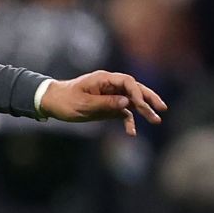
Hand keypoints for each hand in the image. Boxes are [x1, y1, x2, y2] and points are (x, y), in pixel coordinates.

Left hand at [40, 70, 166, 135]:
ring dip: (143, 111)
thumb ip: (106, 102)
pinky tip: (132, 133)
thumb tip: (127, 102)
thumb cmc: (65, 101)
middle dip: (149, 99)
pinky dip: (128, 121)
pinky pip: (123, 112)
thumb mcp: (84, 104)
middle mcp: (110, 85)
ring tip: (156, 120)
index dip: (137, 92)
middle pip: (134, 89)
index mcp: (104, 79)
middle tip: (162, 108)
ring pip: (132, 101)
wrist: (52, 103)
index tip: (142, 105)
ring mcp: (110, 95)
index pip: (127, 82)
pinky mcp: (108, 106)